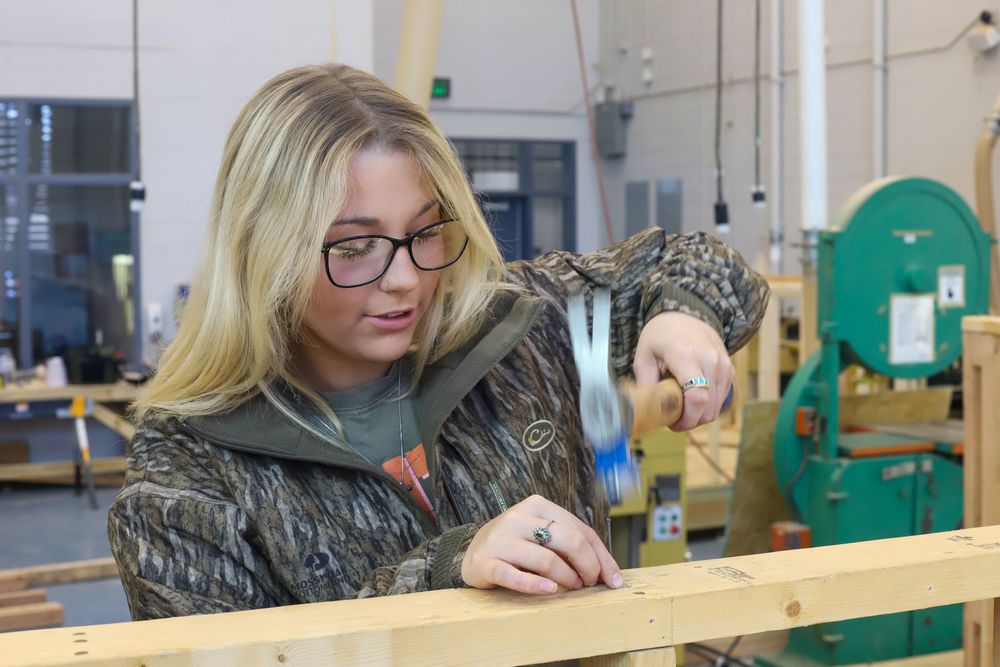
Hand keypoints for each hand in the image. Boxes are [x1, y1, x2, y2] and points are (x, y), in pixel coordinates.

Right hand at [460, 494, 623, 594]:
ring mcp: (501, 539)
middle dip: (588, 567)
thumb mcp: (542, 535)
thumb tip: (610, 573)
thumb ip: (570, 545)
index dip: (602, 557)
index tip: (614, 581)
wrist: (471, 552)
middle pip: (569, 541)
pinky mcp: (486, 562)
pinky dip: (536, 585)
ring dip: (567, 578)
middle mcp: (519, 517)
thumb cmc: (517, 545)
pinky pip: (515, 576)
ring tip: (571, 588)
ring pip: (546, 560)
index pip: (581, 530)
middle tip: (588, 583)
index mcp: (538, 506)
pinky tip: (549, 590)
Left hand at [633, 311, 732, 430]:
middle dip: (691, 421)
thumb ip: (646, 384)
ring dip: (700, 414)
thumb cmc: (660, 336)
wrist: (685, 315)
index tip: (674, 424)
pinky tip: (692, 397)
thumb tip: (647, 411)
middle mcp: (710, 359)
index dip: (688, 419)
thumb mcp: (643, 357)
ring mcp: (723, 364)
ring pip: (717, 406)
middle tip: (674, 420)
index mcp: (686, 355)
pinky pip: (721, 398)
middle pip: (709, 407)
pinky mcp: (729, 368)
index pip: (697, 397)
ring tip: (682, 407)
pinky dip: (708, 405)